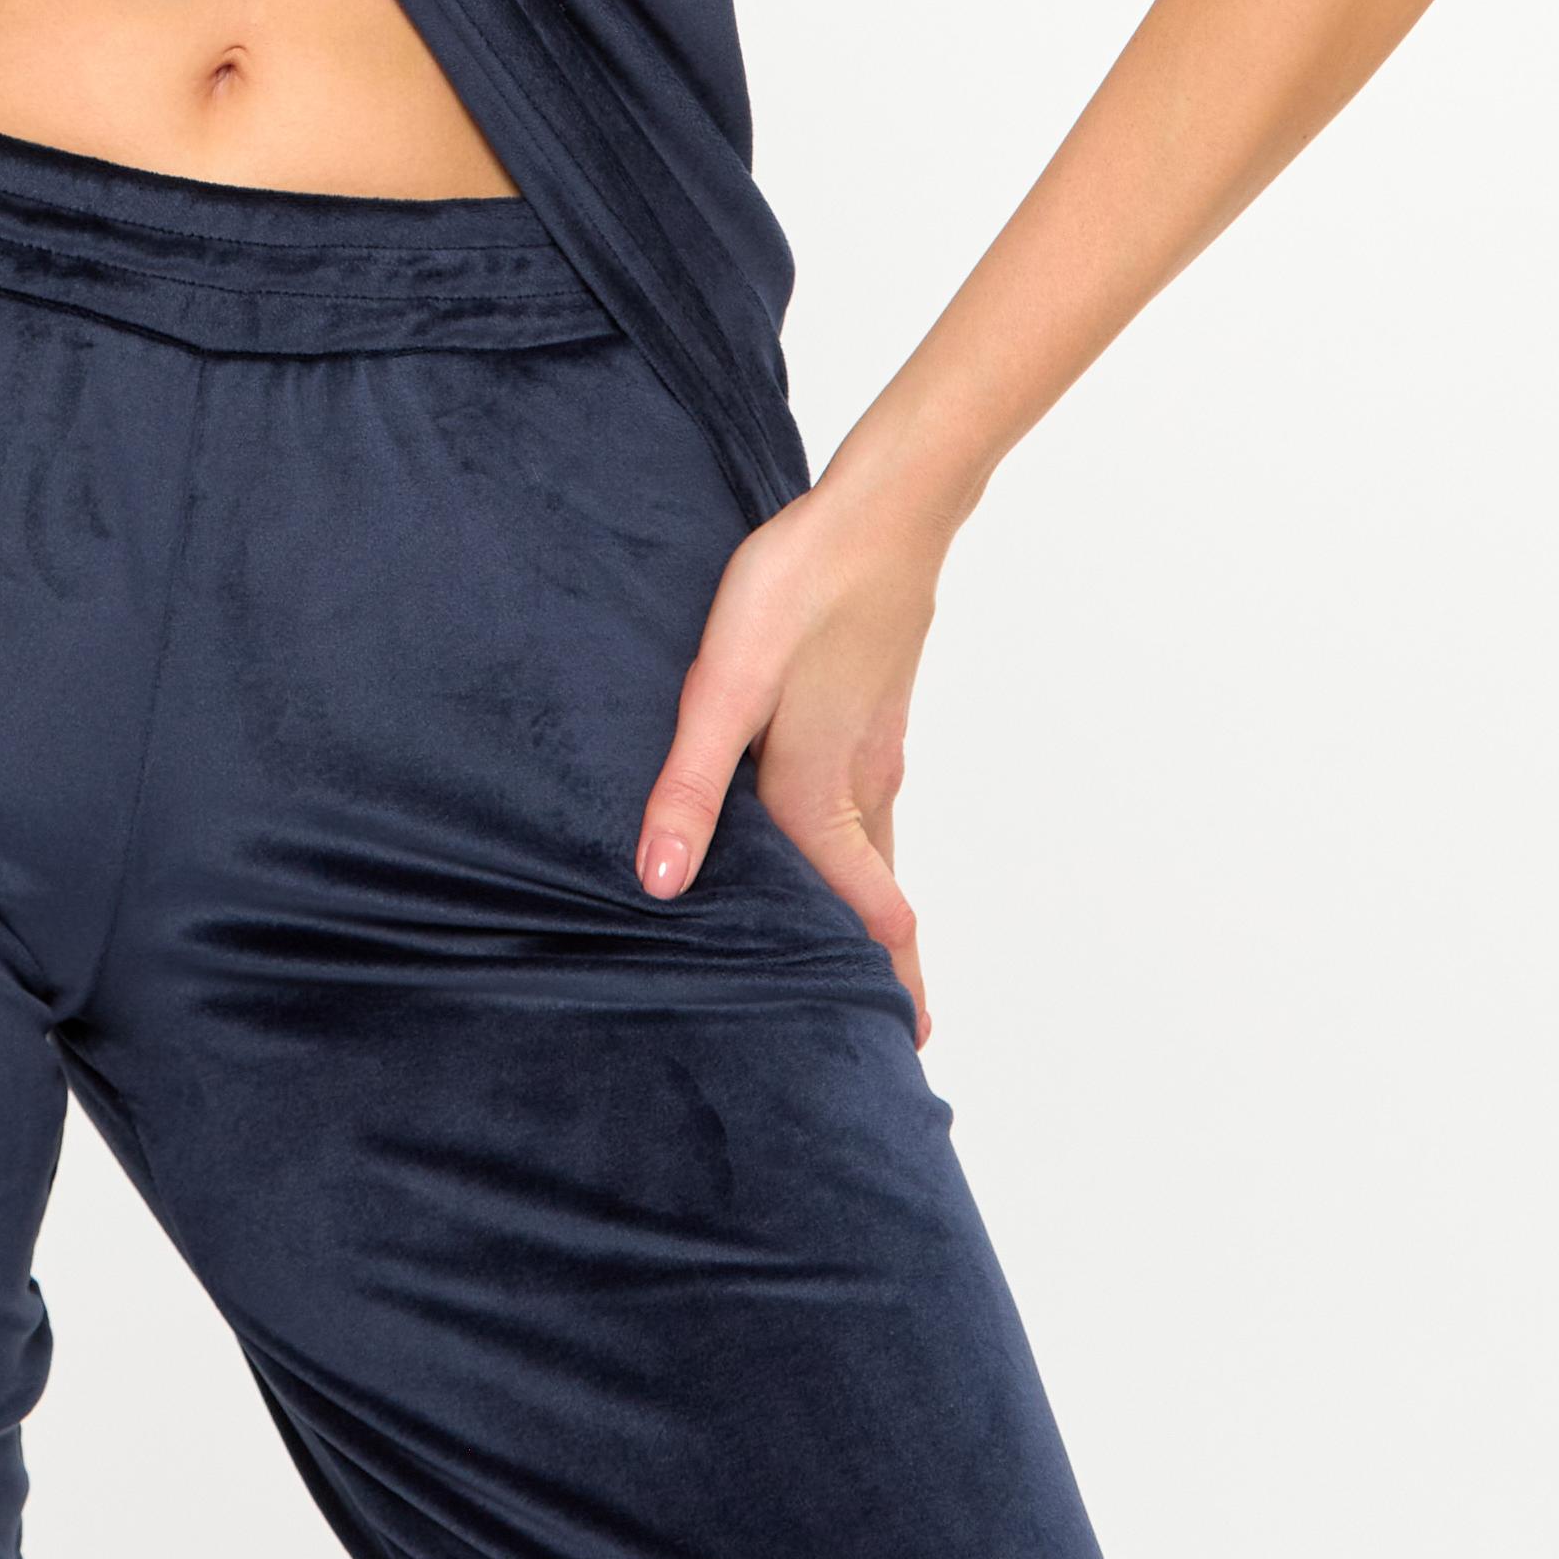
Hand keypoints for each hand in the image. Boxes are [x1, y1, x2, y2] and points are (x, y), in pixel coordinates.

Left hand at [631, 470, 950, 1043]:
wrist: (883, 510)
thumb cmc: (800, 590)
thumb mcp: (724, 686)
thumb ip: (693, 785)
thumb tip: (661, 883)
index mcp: (825, 794)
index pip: (865, 919)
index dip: (881, 984)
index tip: (897, 1048)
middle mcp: (864, 783)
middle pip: (883, 899)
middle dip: (886, 965)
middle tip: (894, 1027)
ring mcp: (879, 743)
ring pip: (881, 849)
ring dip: (877, 908)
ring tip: (862, 947)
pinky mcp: (877, 705)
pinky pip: (876, 802)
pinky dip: (870, 848)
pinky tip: (840, 830)